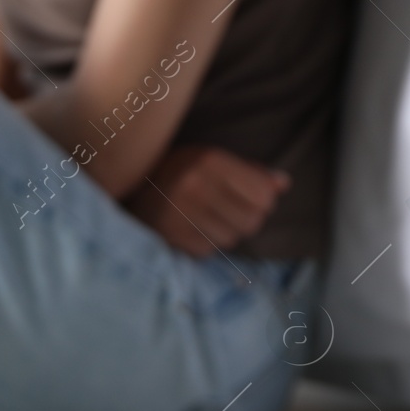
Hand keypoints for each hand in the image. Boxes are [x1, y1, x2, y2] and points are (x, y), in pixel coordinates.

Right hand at [125, 146, 289, 256]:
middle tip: (233, 213)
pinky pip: (208, 250)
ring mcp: (181, 212)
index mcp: (211, 161)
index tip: (254, 200)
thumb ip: (249, 172)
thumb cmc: (178, 170)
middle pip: (251, 220)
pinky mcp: (170, 235)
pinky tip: (195, 230)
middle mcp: (196, 186)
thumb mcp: (212, 160)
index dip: (265, 201)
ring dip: (227, 233)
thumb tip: (284, 185)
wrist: (126, 186)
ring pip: (231, 238)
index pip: (263, 194)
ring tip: (212, 221)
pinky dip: (206, 244)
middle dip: (247, 219)